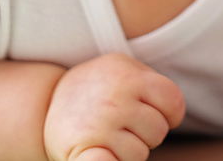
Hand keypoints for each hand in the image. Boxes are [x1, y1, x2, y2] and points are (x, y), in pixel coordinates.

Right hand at [43, 53, 185, 160]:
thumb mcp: (122, 69)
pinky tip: (103, 153)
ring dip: (128, 150)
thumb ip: (151, 84)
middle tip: (123, 124)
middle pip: (158, 131)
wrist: (48, 104)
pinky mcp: (82, 153)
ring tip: (108, 135)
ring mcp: (98, 128)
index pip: (172, 102)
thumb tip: (174, 113)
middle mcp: (114, 101)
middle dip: (146, 132)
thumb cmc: (98, 88)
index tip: (153, 112)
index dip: (169, 112)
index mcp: (128, 77)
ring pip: (139, 154)